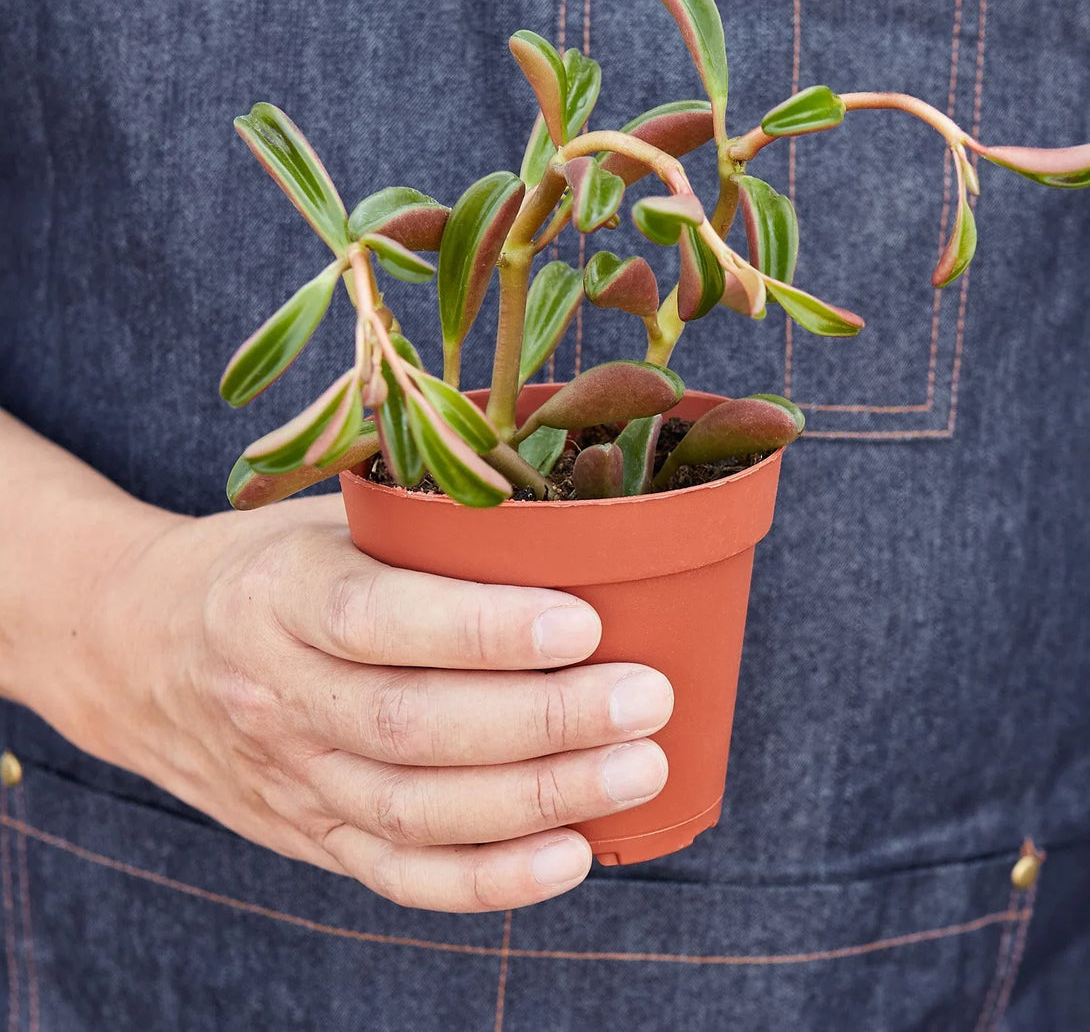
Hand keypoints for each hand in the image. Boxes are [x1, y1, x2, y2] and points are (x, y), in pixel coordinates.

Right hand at [47, 494, 672, 912]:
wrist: (136, 645)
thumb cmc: (268, 566)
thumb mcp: (324, 519)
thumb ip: (420, 527)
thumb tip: (570, 519)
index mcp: (279, 593)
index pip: (378, 618)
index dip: (482, 629)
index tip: (584, 620)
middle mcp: (277, 692)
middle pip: (411, 726)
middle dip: (543, 720)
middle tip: (646, 698)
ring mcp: (289, 775)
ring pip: (415, 809)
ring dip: (537, 799)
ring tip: (638, 770)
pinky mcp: (307, 832)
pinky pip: (397, 874)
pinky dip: (488, 879)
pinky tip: (571, 855)